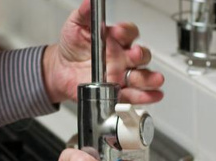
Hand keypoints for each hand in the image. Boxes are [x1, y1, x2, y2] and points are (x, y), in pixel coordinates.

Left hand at [43, 0, 164, 104]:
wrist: (60, 70)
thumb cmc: (72, 46)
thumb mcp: (75, 26)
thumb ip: (84, 14)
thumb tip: (89, 2)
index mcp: (116, 39)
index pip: (129, 32)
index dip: (125, 31)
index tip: (117, 32)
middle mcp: (123, 57)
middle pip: (141, 55)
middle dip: (140, 55)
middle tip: (133, 55)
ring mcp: (122, 75)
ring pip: (142, 76)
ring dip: (149, 78)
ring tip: (154, 79)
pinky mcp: (118, 91)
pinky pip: (134, 95)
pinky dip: (145, 96)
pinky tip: (152, 95)